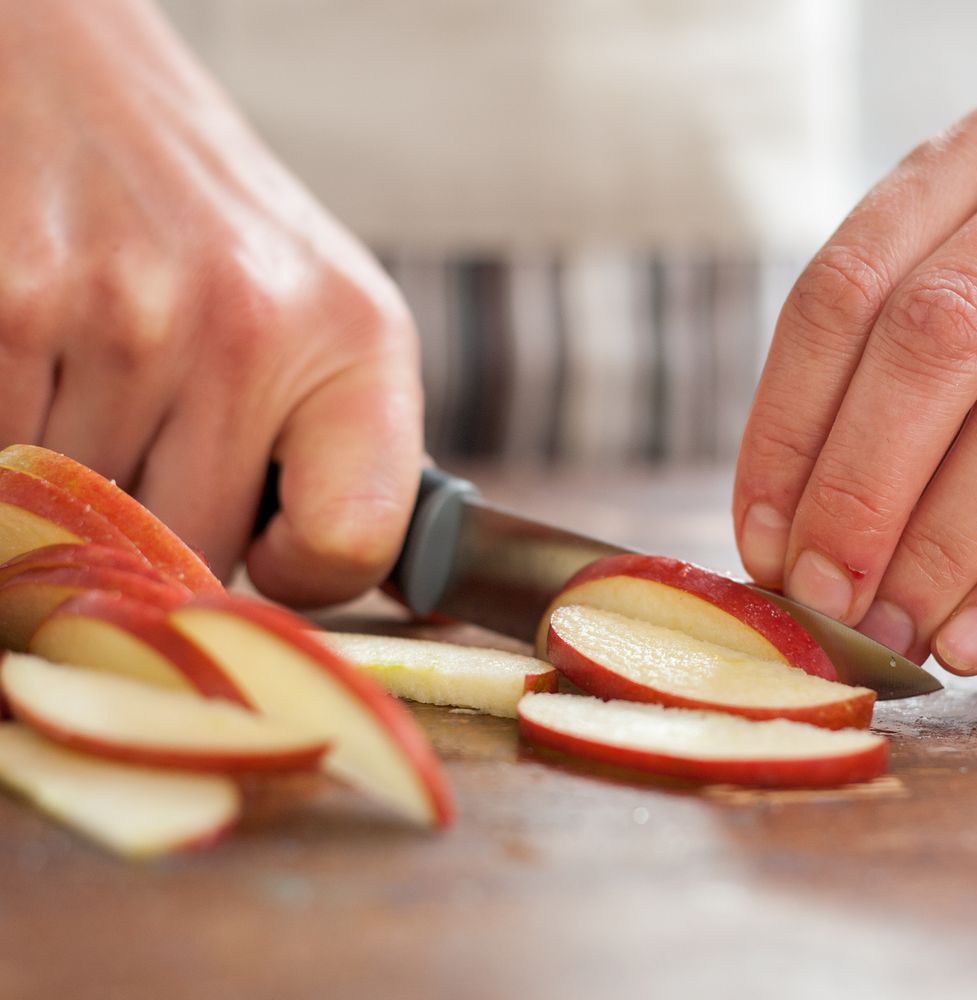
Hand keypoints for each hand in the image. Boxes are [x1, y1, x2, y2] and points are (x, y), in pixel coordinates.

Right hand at [0, 0, 421, 605]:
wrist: (84, 82)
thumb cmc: (217, 230)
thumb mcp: (326, 320)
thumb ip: (338, 457)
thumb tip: (303, 594)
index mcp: (357, 338)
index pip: (353, 545)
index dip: (299, 569)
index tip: (270, 541)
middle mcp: (251, 324)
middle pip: (193, 545)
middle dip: (167, 514)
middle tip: (159, 424)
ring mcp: (125, 314)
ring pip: (89, 513)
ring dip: (81, 476)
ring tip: (101, 373)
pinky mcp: (10, 303)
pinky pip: (9, 464)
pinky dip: (15, 439)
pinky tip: (41, 363)